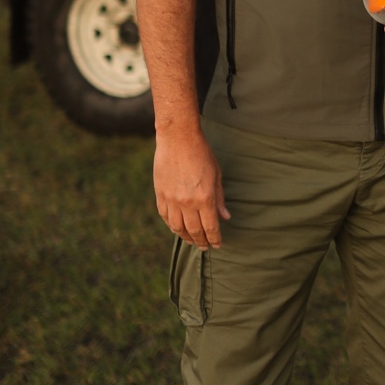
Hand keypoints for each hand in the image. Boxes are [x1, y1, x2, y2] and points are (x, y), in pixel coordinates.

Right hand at [153, 127, 230, 248]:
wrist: (178, 138)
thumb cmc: (201, 154)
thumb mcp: (216, 175)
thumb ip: (219, 198)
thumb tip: (225, 217)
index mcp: (205, 198)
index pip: (210, 228)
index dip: (214, 239)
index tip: (217, 245)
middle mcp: (187, 202)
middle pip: (194, 231)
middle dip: (201, 241)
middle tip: (205, 246)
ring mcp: (172, 200)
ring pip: (178, 227)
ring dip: (186, 237)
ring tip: (192, 240)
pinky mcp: (160, 194)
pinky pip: (165, 216)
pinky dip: (172, 225)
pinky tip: (177, 227)